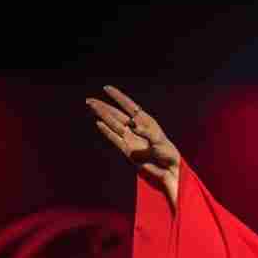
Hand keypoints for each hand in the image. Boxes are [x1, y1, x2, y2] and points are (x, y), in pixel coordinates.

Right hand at [85, 86, 180, 206]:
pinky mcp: (127, 150)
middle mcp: (136, 128)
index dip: (118, 97)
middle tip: (89, 100)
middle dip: (104, 107)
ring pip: (113, 124)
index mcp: (145, 121)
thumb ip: (147, 133)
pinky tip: (99, 123)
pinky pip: (114, 138)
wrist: (168, 169)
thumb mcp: (159, 141)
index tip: (106, 88)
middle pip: (116, 114)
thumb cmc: (167, 152)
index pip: (129, 106)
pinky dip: (106, 131)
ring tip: (91, 107)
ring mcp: (130, 138)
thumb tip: (133, 126)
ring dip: (102, 116)